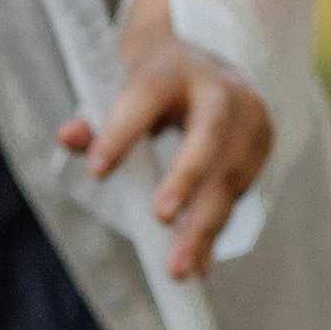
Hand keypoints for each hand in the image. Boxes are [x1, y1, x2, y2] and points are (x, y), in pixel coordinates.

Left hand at [59, 0, 270, 278]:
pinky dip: (216, 229)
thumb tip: (68, 138)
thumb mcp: (119, 89)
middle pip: (208, 134)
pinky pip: (240, 193)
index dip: (122, 131)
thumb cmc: (150, 84)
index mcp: (172, 68)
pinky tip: (199, 262)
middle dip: (186, 179)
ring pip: (231, 174)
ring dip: (204, 224)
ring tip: (179, 268)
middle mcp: (219, 89)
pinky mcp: (262, 145)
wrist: (202, 61)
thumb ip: (93, 118)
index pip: (146, 94)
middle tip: (161, 219)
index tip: (98, 171)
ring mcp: (249, 117)